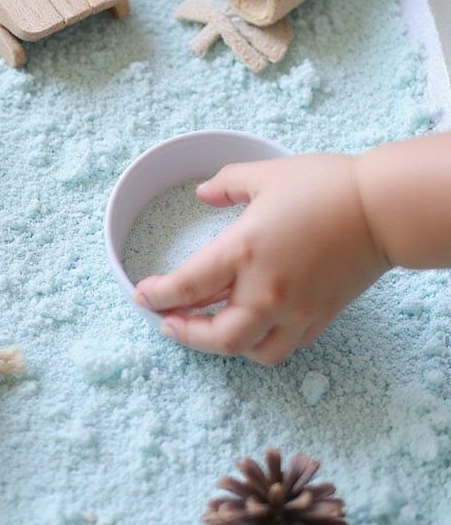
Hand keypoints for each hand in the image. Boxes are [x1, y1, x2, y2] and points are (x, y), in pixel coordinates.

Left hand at [135, 154, 388, 364]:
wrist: (382, 210)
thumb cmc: (325, 186)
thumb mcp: (265, 174)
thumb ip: (226, 184)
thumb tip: (202, 194)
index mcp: (243, 251)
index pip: (186, 287)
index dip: (157, 296)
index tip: (142, 295)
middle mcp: (265, 290)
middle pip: (214, 337)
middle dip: (184, 334)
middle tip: (168, 322)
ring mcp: (295, 310)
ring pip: (250, 350)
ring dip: (223, 344)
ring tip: (209, 327)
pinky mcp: (319, 317)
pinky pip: (282, 345)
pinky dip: (260, 342)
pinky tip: (252, 325)